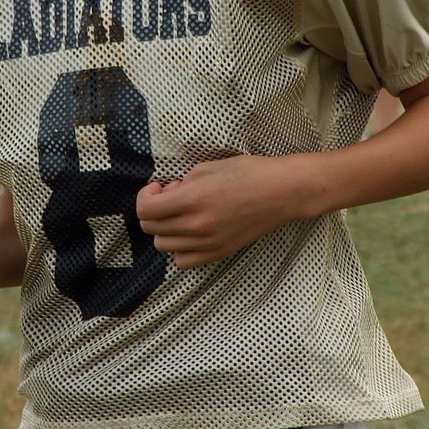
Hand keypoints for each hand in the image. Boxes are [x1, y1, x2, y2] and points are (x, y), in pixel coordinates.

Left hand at [136, 155, 311, 269]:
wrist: (283, 192)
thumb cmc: (250, 172)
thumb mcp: (209, 166)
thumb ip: (183, 182)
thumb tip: (169, 193)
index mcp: (194, 199)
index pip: (146, 209)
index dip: (145, 196)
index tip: (157, 188)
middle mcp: (198, 225)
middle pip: (151, 228)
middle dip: (153, 210)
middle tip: (171, 196)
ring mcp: (209, 243)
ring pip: (163, 246)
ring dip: (164, 228)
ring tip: (182, 214)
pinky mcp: (219, 252)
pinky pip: (183, 261)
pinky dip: (179, 248)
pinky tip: (190, 233)